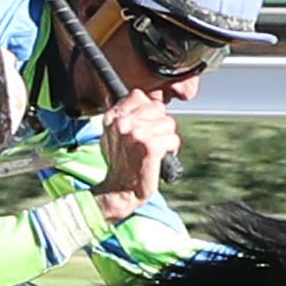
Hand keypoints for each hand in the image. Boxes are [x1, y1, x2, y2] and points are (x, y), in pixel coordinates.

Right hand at [96, 91, 180, 223]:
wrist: (120, 190)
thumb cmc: (120, 164)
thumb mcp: (114, 135)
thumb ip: (126, 115)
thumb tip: (147, 101)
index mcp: (113, 117)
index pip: (139, 96)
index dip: (148, 111)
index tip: (144, 126)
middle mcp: (122, 123)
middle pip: (158, 109)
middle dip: (159, 125)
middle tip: (149, 141)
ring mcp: (136, 134)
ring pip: (169, 124)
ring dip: (166, 139)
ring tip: (154, 151)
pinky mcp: (150, 146)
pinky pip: (173, 139)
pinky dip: (171, 150)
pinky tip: (160, 158)